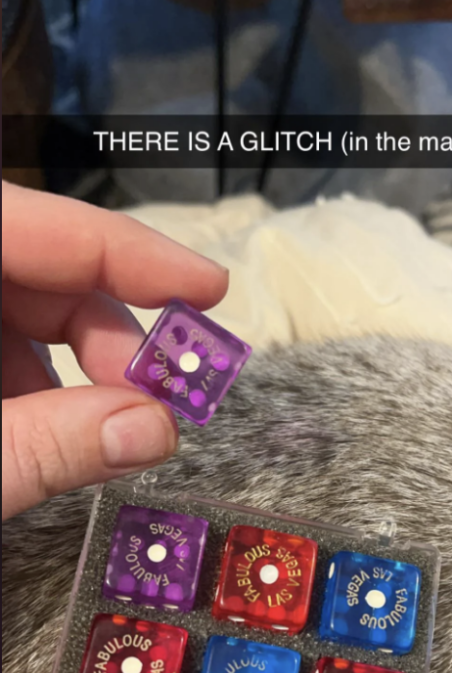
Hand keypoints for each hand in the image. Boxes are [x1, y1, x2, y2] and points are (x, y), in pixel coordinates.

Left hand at [2, 181, 227, 520]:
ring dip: (70, 371)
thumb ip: (50, 445)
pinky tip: (39, 434)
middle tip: (154, 403)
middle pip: (41, 270)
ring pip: (18, 309)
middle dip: (108, 337)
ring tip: (94, 434)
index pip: (49, 228)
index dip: (136, 255)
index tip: (210, 292)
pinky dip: (28, 384)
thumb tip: (156, 430)